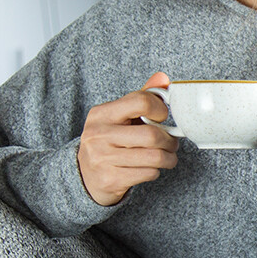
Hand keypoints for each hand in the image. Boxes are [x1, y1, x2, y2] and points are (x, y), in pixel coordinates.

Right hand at [76, 72, 179, 205]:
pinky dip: (156, 171)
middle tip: (172, 143)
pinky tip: (150, 167)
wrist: (84, 175)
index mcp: (101, 114)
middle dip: (170, 141)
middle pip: (152, 135)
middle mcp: (99, 135)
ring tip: (167, 156)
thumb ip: (140, 98)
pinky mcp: (110, 179)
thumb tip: (163, 78)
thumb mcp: (118, 116)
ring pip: (154, 157)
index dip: (160, 109)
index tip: (163, 117)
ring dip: (169, 158)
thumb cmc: (108, 141)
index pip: (140, 102)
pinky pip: (149, 173)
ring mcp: (102, 158)